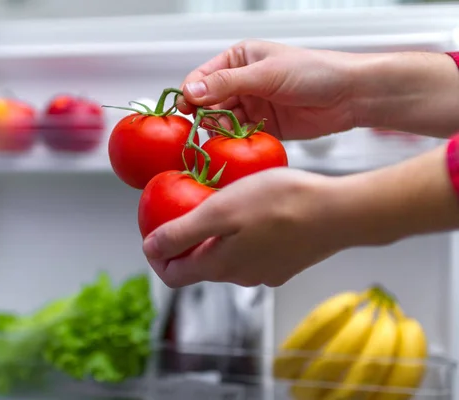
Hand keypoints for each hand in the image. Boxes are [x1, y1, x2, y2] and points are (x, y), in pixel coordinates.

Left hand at [141, 168, 347, 287]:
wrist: (340, 212)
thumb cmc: (280, 203)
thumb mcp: (220, 211)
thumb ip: (181, 233)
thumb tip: (150, 249)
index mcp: (219, 267)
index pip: (173, 276)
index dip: (156, 256)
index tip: (152, 233)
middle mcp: (240, 278)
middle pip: (199, 266)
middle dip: (185, 243)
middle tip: (185, 208)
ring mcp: (266, 274)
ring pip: (226, 258)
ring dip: (215, 237)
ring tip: (219, 204)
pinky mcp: (286, 264)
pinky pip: (252, 252)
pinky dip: (241, 236)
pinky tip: (253, 212)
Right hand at [177, 40, 361, 140]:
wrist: (349, 96)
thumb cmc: (313, 72)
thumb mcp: (265, 74)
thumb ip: (225, 83)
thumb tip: (189, 91)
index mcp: (238, 60)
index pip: (201, 78)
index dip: (190, 94)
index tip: (187, 109)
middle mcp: (241, 83)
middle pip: (207, 103)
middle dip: (206, 115)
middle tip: (212, 125)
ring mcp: (251, 106)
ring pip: (221, 122)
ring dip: (221, 130)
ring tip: (231, 133)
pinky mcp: (261, 127)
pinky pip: (238, 137)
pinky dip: (236, 141)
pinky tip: (241, 142)